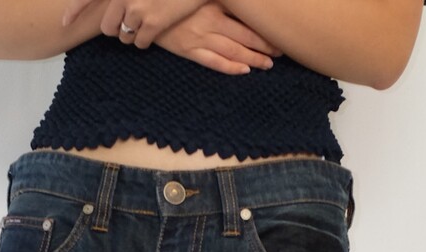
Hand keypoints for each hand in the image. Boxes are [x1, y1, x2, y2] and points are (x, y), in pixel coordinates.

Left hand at [62, 0, 206, 48]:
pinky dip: (144, 41)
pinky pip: (139, 43)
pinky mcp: (153, 23)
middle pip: (107, 25)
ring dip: (131, 36)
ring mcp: (137, 9)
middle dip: (115, 29)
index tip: (63, 21)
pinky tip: (153, 32)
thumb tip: (116, 11)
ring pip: (123, 36)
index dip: (74, 9)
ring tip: (144, 25)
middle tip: (127, 24)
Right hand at [154, 2, 282, 74]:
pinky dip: (230, 68)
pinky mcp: (188, 51)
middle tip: (281, 51)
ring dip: (252, 59)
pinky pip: (213, 62)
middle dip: (264, 45)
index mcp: (214, 3)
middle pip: (244, 36)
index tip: (279, 32)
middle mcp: (210, 21)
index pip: (245, 18)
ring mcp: (199, 38)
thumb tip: (243, 4)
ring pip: (233, 51)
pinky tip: (244, 71)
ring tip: (268, 64)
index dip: (264, 27)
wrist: (144, 9)